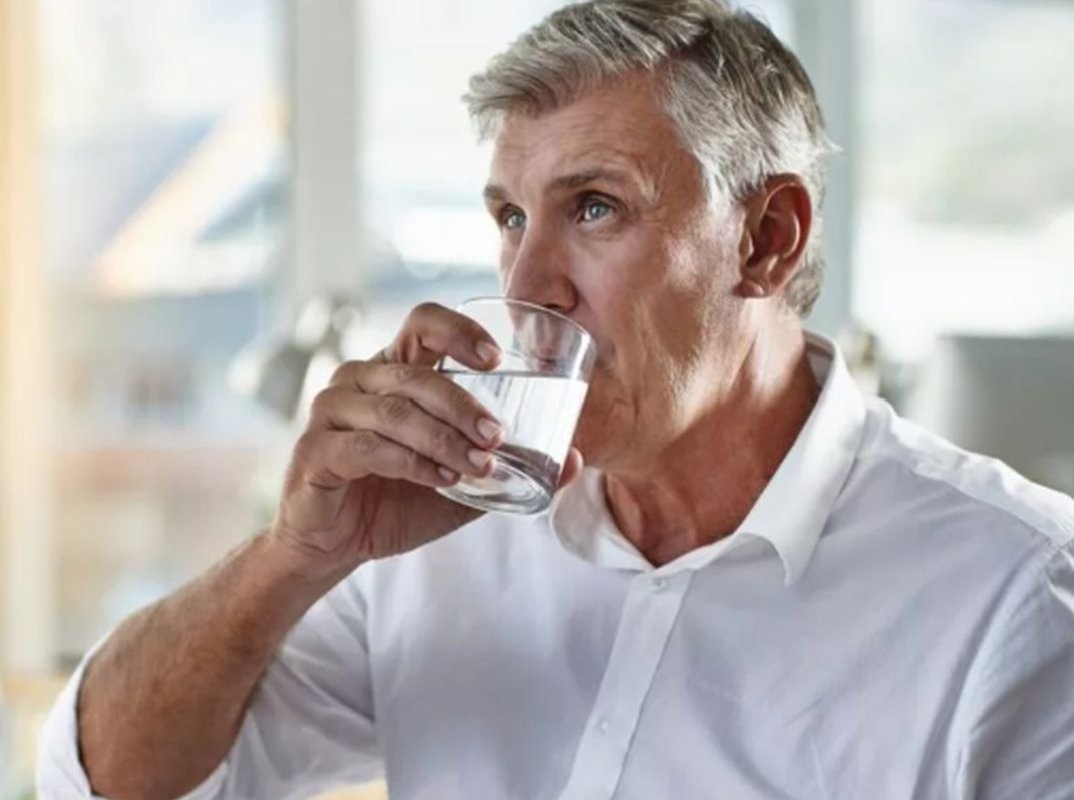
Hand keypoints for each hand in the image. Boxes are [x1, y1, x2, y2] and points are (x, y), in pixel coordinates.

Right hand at [268, 302, 582, 581]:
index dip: (458, 331)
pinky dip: (411, 462)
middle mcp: (360, 380)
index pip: (423, 324)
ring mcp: (332, 412)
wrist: (335, 545)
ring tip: (480, 465)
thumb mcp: (463, 481)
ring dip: (443, 439)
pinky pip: (367, 447)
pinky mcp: (316, 452)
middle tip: (497, 434)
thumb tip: (577, 460)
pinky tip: (441, 479)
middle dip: (463, 403)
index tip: (494, 358)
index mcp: (395, 371)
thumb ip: (509, 465)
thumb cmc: (397, 500)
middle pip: (414, 372)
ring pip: (394, 411)